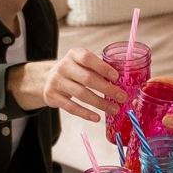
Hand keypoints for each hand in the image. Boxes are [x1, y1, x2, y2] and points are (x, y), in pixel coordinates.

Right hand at [10, 48, 126, 122]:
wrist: (47, 79)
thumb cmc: (74, 71)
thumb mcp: (83, 63)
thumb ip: (99, 67)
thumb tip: (125, 77)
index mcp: (74, 54)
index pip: (88, 59)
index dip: (102, 67)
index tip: (117, 77)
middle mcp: (63, 66)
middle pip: (87, 79)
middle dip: (107, 89)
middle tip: (122, 97)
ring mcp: (56, 82)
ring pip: (81, 94)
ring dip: (100, 103)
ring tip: (114, 109)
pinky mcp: (52, 96)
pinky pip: (71, 107)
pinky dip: (85, 113)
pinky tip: (97, 118)